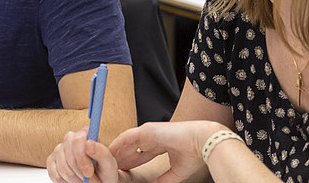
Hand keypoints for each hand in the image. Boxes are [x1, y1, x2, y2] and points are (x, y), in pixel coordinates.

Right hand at [47, 127, 122, 182]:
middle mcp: (70, 139)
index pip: (77, 141)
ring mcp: (59, 149)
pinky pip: (55, 174)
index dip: (82, 159)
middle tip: (91, 181)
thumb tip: (89, 143)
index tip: (89, 172)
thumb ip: (102, 153)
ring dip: (75, 180)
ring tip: (84, 182)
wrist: (97, 181)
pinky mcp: (52, 161)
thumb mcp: (109, 165)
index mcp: (85, 134)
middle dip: (81, 173)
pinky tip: (74, 182)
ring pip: (63, 168)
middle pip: (70, 157)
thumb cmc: (105, 172)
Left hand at [109, 121, 223, 182]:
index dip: (132, 162)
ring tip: (105, 160)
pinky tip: (110, 151)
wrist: (203, 143)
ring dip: (117, 151)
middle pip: (132, 149)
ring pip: (127, 143)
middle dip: (122, 158)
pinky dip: (118, 144)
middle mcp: (153, 138)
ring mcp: (149, 133)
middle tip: (110, 166)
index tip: (123, 170)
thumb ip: (165, 179)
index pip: (142, 155)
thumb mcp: (176, 172)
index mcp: (161, 145)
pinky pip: (127, 137)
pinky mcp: (146, 130)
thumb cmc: (194, 155)